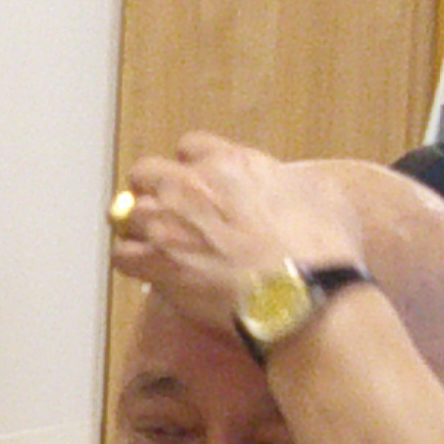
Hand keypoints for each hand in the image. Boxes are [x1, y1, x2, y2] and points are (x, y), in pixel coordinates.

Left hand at [111, 134, 365, 335]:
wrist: (303, 296)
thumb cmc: (322, 249)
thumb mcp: (321, 192)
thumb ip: (287, 178)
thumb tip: (283, 180)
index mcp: (230, 164)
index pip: (190, 147)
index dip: (191, 167)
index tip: (198, 185)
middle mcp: (191, 187)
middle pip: (146, 173)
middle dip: (152, 190)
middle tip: (167, 214)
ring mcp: (167, 225)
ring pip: (127, 214)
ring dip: (139, 228)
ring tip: (156, 245)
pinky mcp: (156, 264)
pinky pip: (122, 256)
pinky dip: (133, 263)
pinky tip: (149, 271)